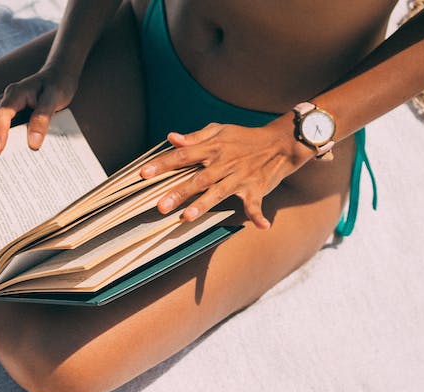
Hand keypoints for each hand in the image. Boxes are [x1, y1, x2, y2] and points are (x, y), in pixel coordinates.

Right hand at [0, 67, 79, 155]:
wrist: (60, 74)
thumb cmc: (57, 85)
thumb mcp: (53, 99)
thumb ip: (42, 118)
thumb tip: (33, 142)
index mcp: (15, 94)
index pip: (1, 114)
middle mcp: (7, 99)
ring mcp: (8, 106)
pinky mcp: (13, 113)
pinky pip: (2, 126)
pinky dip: (0, 138)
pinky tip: (4, 153)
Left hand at [138, 121, 313, 229]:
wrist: (280, 142)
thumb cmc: (243, 138)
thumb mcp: (220, 131)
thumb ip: (195, 138)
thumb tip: (171, 138)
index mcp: (213, 148)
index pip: (183, 156)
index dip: (163, 164)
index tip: (143, 174)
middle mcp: (224, 163)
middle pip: (198, 179)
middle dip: (179, 192)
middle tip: (160, 206)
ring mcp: (240, 177)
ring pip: (219, 192)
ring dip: (204, 205)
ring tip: (187, 218)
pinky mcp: (256, 188)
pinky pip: (256, 204)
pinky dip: (259, 215)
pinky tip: (262, 226)